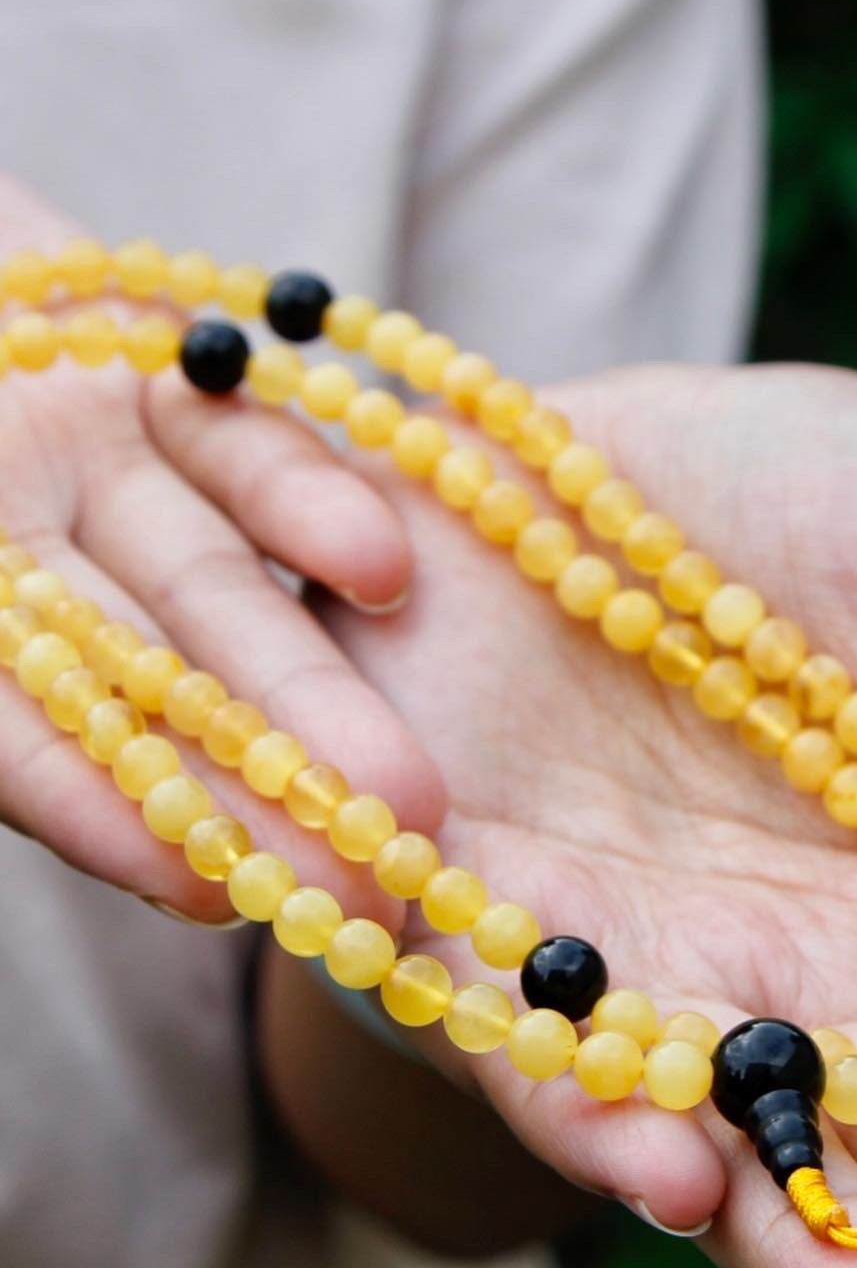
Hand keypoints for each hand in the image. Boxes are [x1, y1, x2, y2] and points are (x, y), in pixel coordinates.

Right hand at [0, 179, 443, 911]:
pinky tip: (385, 570)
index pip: (17, 741)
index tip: (206, 895)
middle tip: (372, 883)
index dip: (105, 816)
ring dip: (308, 685)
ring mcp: (86, 465)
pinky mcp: (158, 372)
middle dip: (251, 785)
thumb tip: (14, 727)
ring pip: (210, 589)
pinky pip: (238, 444)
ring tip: (406, 788)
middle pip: (142, 685)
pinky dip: (308, 504)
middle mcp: (15, 555)